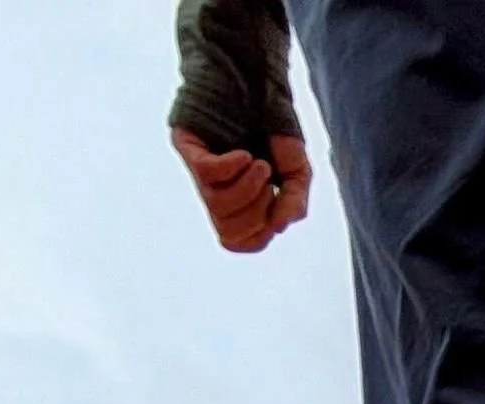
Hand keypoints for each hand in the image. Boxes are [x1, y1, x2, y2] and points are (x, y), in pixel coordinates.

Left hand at [171, 128, 310, 253]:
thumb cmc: (274, 126)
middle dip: (257, 212)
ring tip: (260, 162)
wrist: (259, 80)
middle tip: (269, 182)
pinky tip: (245, 154)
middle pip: (228, 232)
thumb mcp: (297, 171)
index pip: (239, 242)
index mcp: (237, 201)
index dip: (261, 234)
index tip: (276, 204)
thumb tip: (279, 227)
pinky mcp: (188, 147)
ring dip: (249, 188)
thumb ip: (294, 202)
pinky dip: (232, 167)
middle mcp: (215, 190)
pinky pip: (207, 175)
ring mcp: (199, 170)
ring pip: (217, 206)